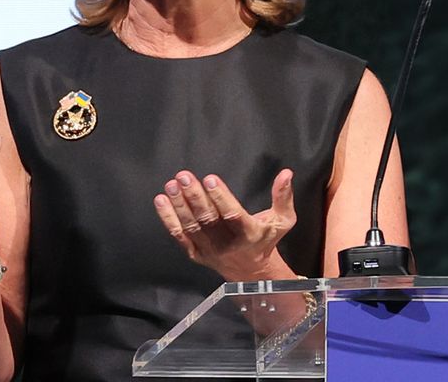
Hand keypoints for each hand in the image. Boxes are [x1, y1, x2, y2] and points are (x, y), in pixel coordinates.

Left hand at [154, 169, 296, 280]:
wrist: (252, 274)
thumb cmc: (266, 240)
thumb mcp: (283, 221)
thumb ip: (283, 197)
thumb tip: (286, 173)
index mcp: (249, 234)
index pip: (232, 215)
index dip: (220, 197)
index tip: (209, 179)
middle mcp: (228, 244)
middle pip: (209, 220)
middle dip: (194, 197)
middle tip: (184, 177)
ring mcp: (209, 251)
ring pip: (192, 227)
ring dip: (180, 206)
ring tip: (171, 185)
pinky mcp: (196, 254)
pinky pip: (179, 236)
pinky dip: (168, 219)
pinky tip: (161, 201)